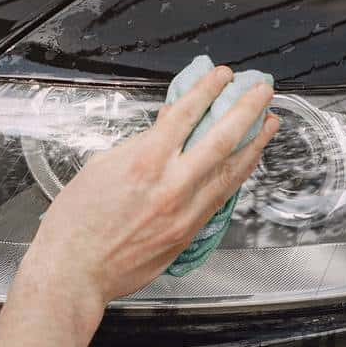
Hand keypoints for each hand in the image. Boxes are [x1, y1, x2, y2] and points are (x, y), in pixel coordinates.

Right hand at [0, 66, 277, 346]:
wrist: (75, 271)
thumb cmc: (76, 223)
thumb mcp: (101, 168)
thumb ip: (138, 145)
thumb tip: (165, 126)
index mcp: (144, 162)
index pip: (186, 115)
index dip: (208, 90)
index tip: (222, 75)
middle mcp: (171, 185)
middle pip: (220, 139)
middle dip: (245, 110)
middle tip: (263, 90)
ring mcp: (185, 212)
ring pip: (230, 171)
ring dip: (253, 144)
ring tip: (269, 123)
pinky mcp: (188, 234)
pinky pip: (221, 197)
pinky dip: (237, 175)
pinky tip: (247, 162)